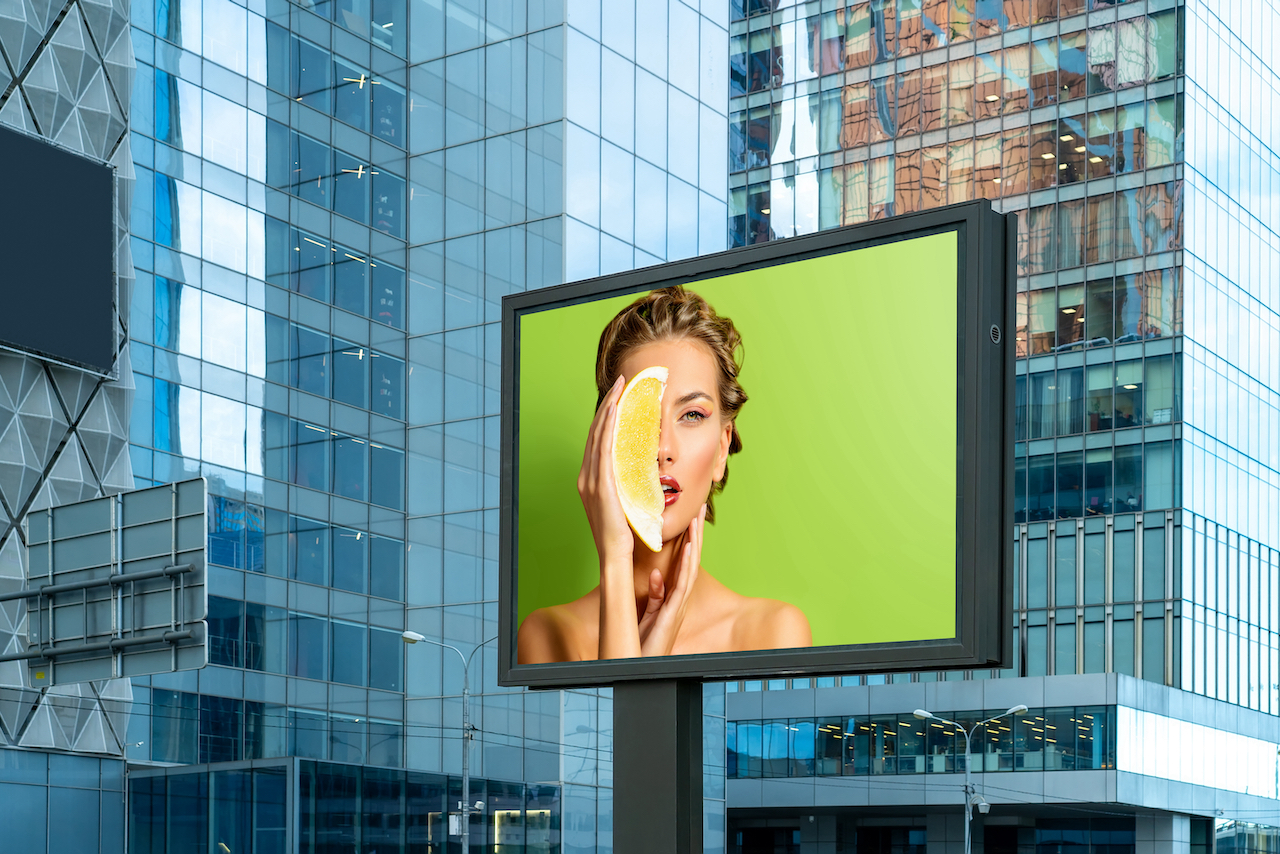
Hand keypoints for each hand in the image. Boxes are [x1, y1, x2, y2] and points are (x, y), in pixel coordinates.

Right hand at [578, 375, 632, 567]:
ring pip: (599, 433)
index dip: (608, 414)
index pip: (600, 438)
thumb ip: (630, 482)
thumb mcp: (627, 501)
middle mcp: (587, 476)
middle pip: (597, 430)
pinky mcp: (601, 483)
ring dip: (610, 407)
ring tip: (621, 387)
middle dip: (609, 403)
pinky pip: (604, 447)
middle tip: (622, 382)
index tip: (620, 396)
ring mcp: (592, 479)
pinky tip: (615, 409)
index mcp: (591, 479)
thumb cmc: (625, 533)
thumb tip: (645, 468)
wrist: (617, 554)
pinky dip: (608, 425)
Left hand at [637, 504, 705, 656]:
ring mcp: (680, 603)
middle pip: (691, 559)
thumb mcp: (649, 612)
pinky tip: (690, 548)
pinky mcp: (674, 611)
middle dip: (696, 535)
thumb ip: (655, 594)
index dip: (688, 540)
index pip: (683, 562)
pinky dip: (687, 565)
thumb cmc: (645, 642)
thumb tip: (657, 575)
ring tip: (696, 521)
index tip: (690, 519)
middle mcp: (680, 597)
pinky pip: (683, 584)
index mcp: (673, 595)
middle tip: (699, 509)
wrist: (642, 664)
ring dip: (695, 543)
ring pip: (691, 567)